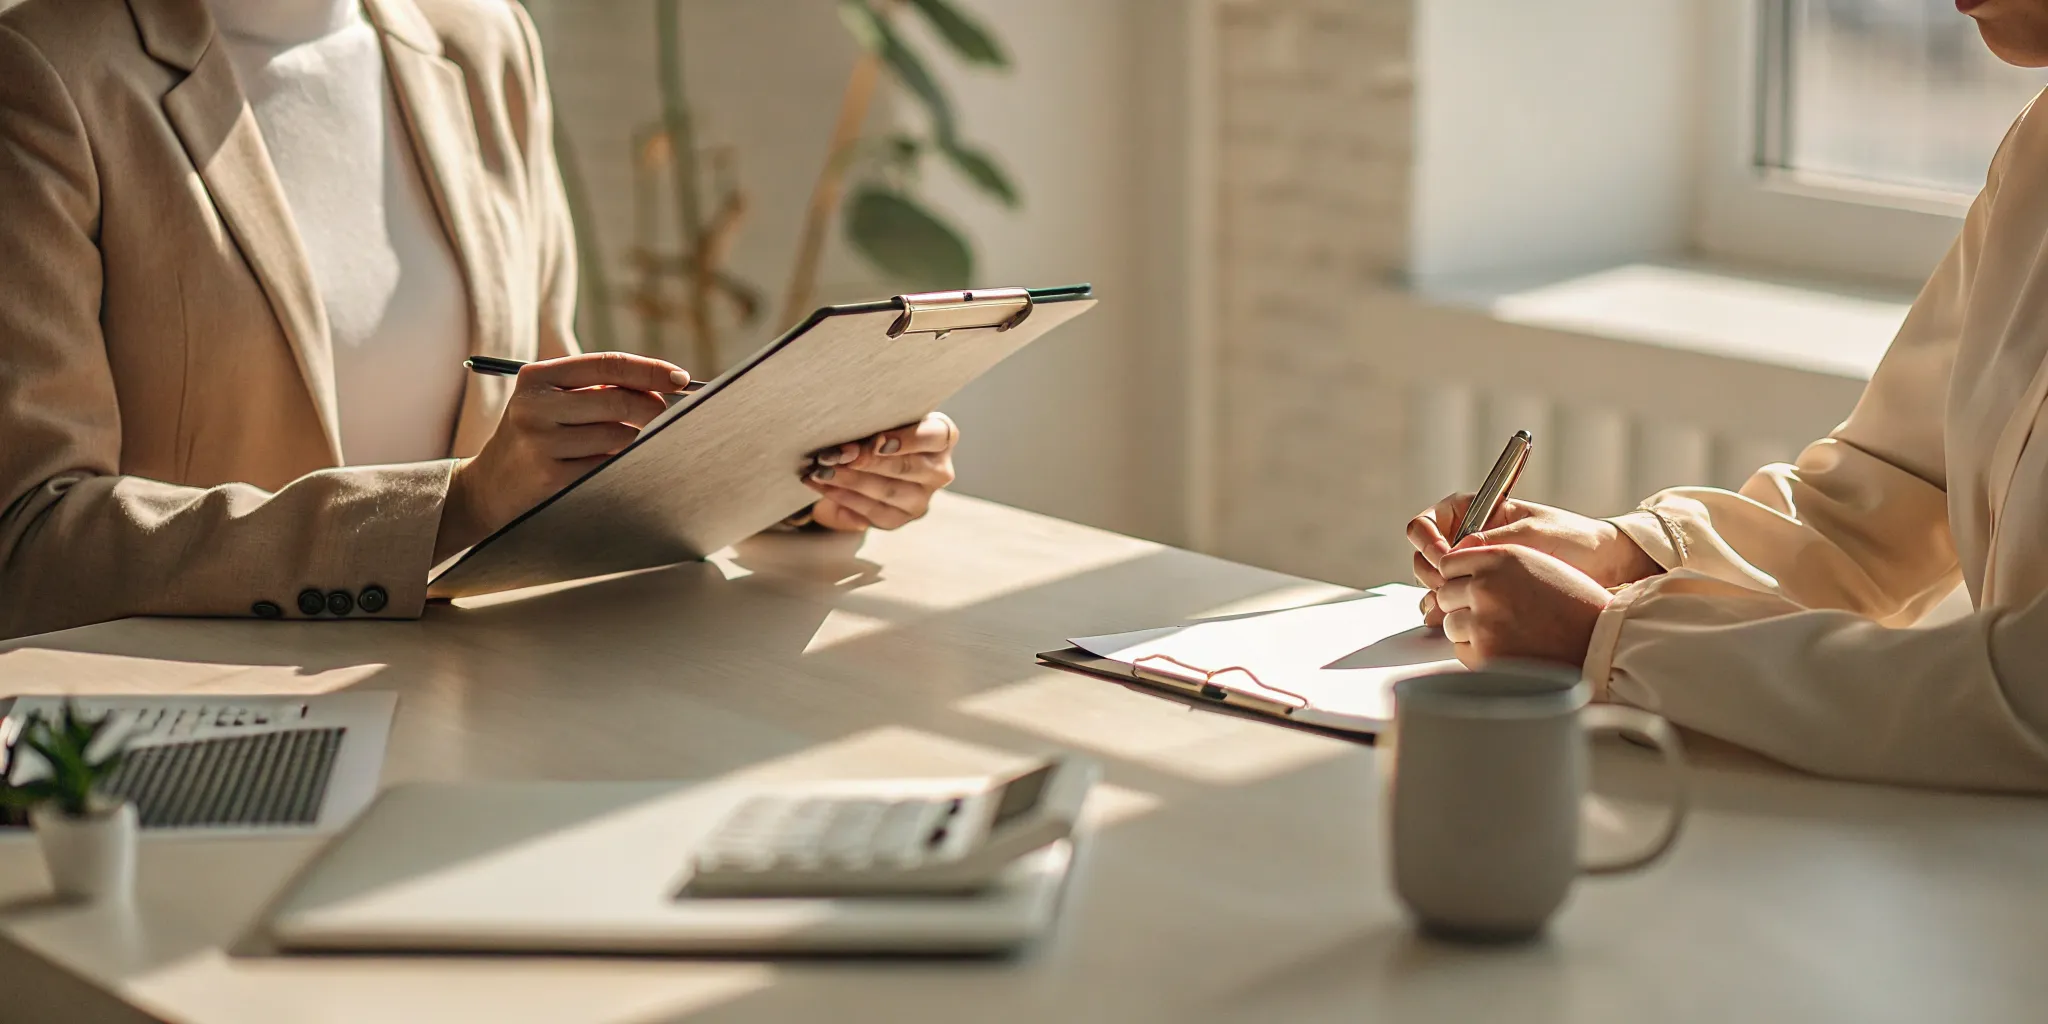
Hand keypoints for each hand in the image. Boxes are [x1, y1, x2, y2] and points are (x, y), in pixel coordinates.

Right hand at [436, 352, 689, 560]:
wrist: (488, 487)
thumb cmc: (538, 436)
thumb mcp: (553, 402)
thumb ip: (599, 389)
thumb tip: (665, 389)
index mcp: (538, 376)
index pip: (607, 364)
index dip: (650, 370)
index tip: (682, 379)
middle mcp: (534, 405)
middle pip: (618, 401)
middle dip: (651, 410)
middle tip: (664, 418)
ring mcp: (540, 442)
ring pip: (618, 436)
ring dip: (633, 442)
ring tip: (619, 447)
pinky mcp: (549, 477)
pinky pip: (607, 466)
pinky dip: (619, 465)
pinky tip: (611, 466)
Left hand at [801, 413, 958, 530]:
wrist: (868, 462)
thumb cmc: (877, 430)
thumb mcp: (881, 419)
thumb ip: (874, 423)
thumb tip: (850, 444)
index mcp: (942, 438)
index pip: (936, 436)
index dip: (908, 439)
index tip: (878, 440)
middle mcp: (938, 471)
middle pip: (907, 467)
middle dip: (868, 461)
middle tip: (837, 454)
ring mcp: (921, 499)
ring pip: (887, 491)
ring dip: (849, 479)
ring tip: (821, 469)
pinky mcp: (899, 519)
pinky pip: (871, 511)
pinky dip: (842, 496)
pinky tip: (821, 484)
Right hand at [1408, 493, 1658, 624]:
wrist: (1603, 564)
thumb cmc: (1572, 538)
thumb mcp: (1532, 534)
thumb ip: (1492, 542)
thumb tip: (1455, 553)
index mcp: (1474, 512)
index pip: (1427, 523)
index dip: (1429, 541)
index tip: (1446, 558)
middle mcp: (1466, 538)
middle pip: (1424, 555)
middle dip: (1431, 572)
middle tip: (1450, 586)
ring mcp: (1472, 567)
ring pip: (1433, 582)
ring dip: (1436, 595)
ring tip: (1450, 606)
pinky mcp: (1481, 592)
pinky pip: (1451, 600)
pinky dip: (1446, 610)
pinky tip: (1455, 618)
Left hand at [1434, 545, 1611, 668]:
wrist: (1604, 640)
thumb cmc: (1577, 603)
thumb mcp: (1536, 563)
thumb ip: (1494, 563)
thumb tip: (1453, 570)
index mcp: (1500, 557)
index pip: (1449, 563)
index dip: (1459, 578)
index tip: (1468, 588)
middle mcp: (1486, 585)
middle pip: (1445, 594)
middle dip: (1460, 605)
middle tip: (1489, 614)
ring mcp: (1482, 621)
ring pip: (1450, 624)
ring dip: (1469, 630)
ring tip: (1503, 632)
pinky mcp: (1485, 654)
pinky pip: (1461, 651)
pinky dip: (1477, 652)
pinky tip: (1506, 648)